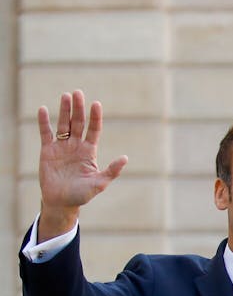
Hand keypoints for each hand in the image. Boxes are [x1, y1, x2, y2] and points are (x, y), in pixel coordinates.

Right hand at [36, 90, 128, 239]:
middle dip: (79, 108)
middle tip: (78, 92)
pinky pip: (46, 133)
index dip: (95, 117)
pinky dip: (44, 122)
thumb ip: (111, 171)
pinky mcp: (47, 150)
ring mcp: (62, 147)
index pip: (94, 130)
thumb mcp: (99, 183)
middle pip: (78, 123)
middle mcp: (76, 146)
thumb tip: (125, 158)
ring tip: (66, 95)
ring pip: (63, 124)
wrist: (61, 202)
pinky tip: (44, 110)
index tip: (96, 104)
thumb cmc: (82, 195)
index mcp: (89, 152)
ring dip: (64, 110)